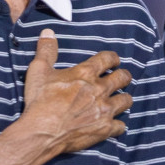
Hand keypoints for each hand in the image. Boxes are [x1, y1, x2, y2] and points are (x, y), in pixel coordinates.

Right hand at [19, 29, 133, 155]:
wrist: (42, 132)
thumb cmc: (40, 101)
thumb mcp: (39, 71)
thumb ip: (47, 51)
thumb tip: (48, 32)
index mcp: (85, 73)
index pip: (108, 58)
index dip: (113, 58)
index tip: (114, 60)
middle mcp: (100, 90)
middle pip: (122, 78)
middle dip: (124, 76)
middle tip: (122, 77)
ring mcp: (104, 110)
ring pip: (126, 101)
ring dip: (124, 98)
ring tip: (121, 99)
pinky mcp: (105, 128)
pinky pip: (121, 126)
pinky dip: (118, 125)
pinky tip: (113, 124)